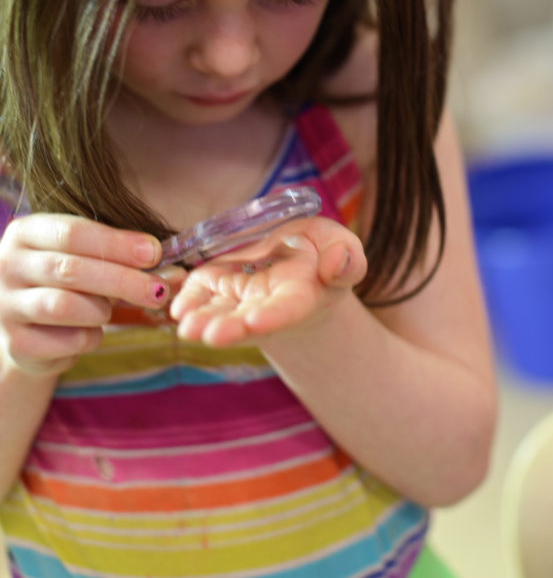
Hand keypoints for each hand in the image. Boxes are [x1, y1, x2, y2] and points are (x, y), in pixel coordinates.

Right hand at [0, 214, 169, 374]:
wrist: (31, 323)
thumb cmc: (69, 279)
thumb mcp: (88, 256)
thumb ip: (123, 255)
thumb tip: (173, 269)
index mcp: (25, 231)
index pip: (72, 232)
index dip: (116, 243)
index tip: (154, 252)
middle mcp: (7, 265)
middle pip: (71, 270)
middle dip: (123, 280)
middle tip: (159, 290)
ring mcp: (6, 305)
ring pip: (66, 306)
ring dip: (102, 310)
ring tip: (110, 310)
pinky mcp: (16, 343)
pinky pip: (68, 340)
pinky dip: (91, 336)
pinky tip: (91, 330)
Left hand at [169, 216, 366, 346]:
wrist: (296, 261)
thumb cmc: (322, 253)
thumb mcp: (342, 247)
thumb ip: (346, 258)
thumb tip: (336, 263)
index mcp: (301, 296)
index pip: (287, 309)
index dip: (272, 316)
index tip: (255, 320)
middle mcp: (266, 304)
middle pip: (247, 321)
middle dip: (229, 328)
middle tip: (209, 334)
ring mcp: (238, 296)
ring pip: (218, 312)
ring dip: (201, 320)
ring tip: (186, 326)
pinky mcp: (216, 282)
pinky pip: (199, 294)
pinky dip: (188, 300)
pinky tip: (178, 307)